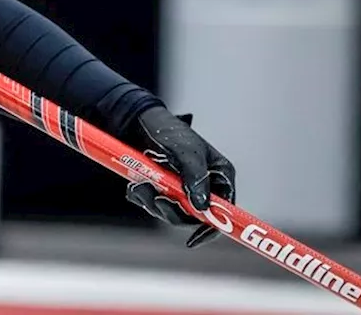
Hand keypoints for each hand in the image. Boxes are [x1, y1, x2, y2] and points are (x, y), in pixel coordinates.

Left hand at [123, 106, 235, 247]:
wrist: (137, 121)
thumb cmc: (168, 131)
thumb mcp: (186, 152)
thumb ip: (196, 178)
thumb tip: (202, 207)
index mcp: (220, 176)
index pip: (225, 211)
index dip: (213, 228)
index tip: (194, 239)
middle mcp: (204, 185)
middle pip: (194, 216)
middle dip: (173, 211)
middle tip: (156, 200)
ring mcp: (182, 188)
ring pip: (172, 212)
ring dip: (153, 204)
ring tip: (139, 186)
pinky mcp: (162, 188)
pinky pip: (154, 204)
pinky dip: (144, 198)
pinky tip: (135, 185)